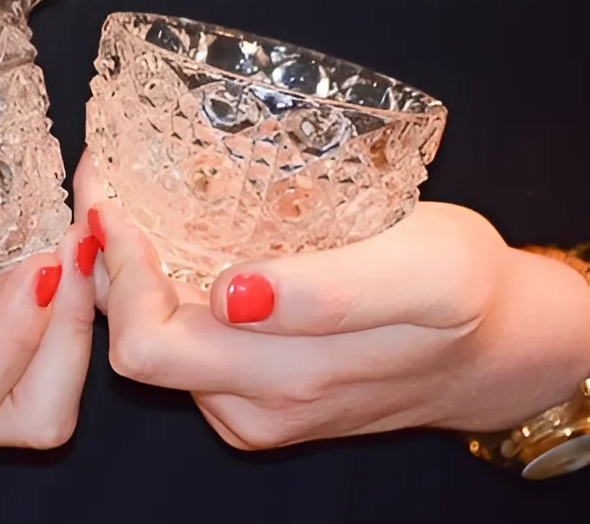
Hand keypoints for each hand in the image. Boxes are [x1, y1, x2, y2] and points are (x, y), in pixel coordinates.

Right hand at [0, 116, 99, 447]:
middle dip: (69, 329)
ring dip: (79, 321)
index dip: (10, 340)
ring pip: (54, 394)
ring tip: (82, 239)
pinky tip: (71, 243)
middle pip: (33, 411)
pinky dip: (72, 308)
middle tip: (77, 242)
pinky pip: (53, 360)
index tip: (39, 263)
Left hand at [74, 153, 589, 448]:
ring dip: (126, 277)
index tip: (110, 191)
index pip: (148, 341)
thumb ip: (331, 295)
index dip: (116, 265)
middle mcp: (252, 405)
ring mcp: (247, 407)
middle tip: (104, 188)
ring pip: (148, 346)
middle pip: (132, 346)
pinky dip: (157, 292)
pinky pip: (177, 345)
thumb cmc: (465, 293)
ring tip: (129, 204)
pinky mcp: (250, 397)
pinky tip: (170, 245)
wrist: (490, 347)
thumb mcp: (426, 276)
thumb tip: (233, 295)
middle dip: (107, 264)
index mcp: (284, 379)